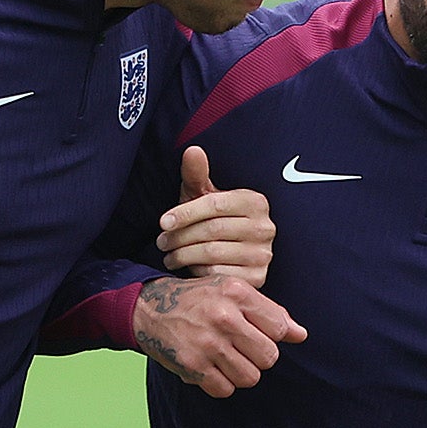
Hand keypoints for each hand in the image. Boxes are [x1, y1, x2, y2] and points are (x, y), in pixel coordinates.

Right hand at [133, 275, 305, 397]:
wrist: (151, 309)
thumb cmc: (200, 299)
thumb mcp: (234, 292)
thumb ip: (270, 312)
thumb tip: (300, 335)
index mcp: (237, 293)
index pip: (279, 328)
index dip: (273, 336)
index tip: (257, 332)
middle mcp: (223, 317)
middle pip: (269, 357)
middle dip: (260, 357)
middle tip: (242, 348)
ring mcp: (207, 343)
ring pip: (250, 378)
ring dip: (242, 372)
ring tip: (228, 359)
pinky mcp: (193, 366)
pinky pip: (226, 390)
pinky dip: (222, 384)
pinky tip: (212, 368)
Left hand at [156, 145, 275, 285]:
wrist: (232, 254)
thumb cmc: (214, 220)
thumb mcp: (204, 196)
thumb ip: (197, 174)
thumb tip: (192, 150)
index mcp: (255, 201)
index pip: (215, 204)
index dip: (185, 213)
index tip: (163, 222)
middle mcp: (265, 227)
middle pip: (212, 230)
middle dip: (180, 237)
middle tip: (161, 242)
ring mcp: (263, 254)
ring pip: (212, 253)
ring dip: (183, 255)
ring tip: (168, 255)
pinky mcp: (258, 277)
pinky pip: (219, 274)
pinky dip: (197, 272)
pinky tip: (186, 268)